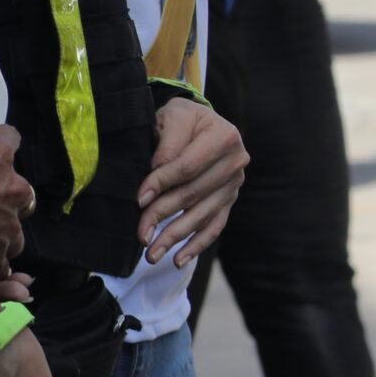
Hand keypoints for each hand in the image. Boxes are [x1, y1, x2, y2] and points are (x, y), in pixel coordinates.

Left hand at [135, 100, 247, 266]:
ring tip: (152, 255)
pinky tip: (178, 260)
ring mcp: (234, 184)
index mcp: (224, 136)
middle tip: (140, 235)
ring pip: (203, 215)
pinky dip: (197, 245)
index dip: (163, 183)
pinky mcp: (229, 201)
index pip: (190, 166)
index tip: (140, 199)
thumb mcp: (172, 117)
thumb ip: (168, 142)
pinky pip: (215, 227)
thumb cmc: (181, 119)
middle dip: (164, 215)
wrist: (198, 123)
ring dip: (176, 237)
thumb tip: (158, 172)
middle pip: (194, 194)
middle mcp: (236, 161)